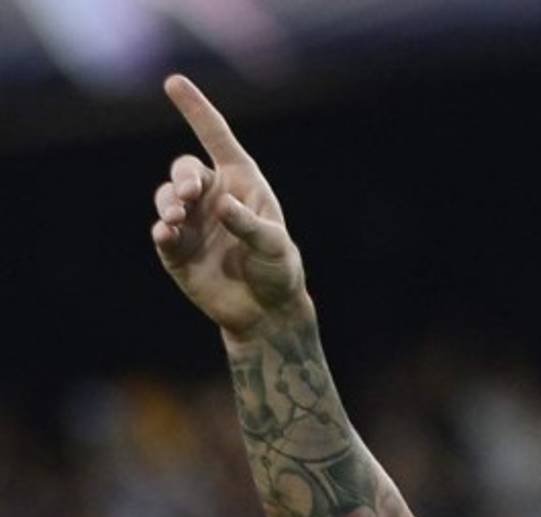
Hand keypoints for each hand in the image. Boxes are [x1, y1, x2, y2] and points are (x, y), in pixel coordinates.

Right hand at [151, 74, 309, 340]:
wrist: (265, 310)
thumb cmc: (278, 269)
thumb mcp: (274, 246)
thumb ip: (250, 225)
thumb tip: (222, 206)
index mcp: (242, 182)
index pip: (216, 138)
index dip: (196, 110)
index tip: (173, 82)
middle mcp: (213, 196)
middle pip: (185, 169)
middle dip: (183, 177)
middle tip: (190, 194)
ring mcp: (192, 222)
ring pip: (167, 197)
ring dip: (168, 203)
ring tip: (176, 218)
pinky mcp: (176, 250)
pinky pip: (161, 231)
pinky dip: (161, 229)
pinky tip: (168, 234)